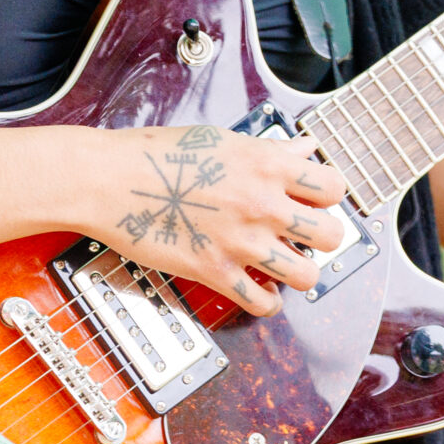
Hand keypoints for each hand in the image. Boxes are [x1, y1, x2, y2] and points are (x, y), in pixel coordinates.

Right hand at [78, 124, 349, 316]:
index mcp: (267, 165)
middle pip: (331, 235)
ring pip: (307, 275)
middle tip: (304, 236)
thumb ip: (270, 149)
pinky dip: (267, 302)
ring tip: (285, 265)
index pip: (334, 187)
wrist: (109, 181)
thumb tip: (304, 149)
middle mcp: (263, 204)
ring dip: (300, 273)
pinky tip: (260, 289)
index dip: (328, 196)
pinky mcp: (215, 271)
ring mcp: (241, 241)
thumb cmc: (158, 154)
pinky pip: (263, 304)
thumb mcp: (222, 139)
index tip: (315, 201)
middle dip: (323, 238)